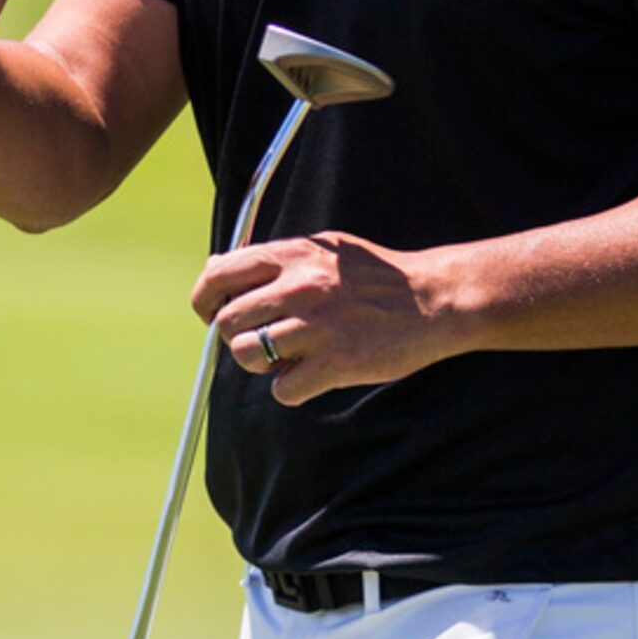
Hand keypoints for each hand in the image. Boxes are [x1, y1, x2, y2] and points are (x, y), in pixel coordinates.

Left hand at [192, 231, 454, 404]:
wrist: (433, 300)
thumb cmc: (375, 275)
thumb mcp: (321, 249)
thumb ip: (273, 259)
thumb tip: (217, 268)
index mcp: (290, 256)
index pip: (217, 276)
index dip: (205, 301)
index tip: (211, 315)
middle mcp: (297, 288)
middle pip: (226, 322)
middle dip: (236, 336)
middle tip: (262, 340)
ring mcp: (316, 326)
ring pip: (246, 356)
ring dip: (260, 364)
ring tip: (287, 357)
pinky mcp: (336, 363)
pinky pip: (283, 389)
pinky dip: (292, 388)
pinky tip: (313, 375)